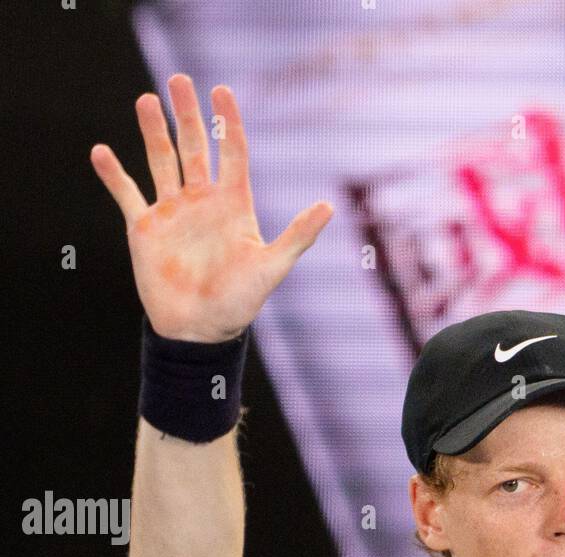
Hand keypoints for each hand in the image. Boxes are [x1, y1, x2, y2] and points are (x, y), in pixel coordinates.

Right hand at [90, 73, 332, 341]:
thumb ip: (297, 236)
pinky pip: (127, 193)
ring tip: (145, 99)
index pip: (231, 152)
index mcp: (232, 205)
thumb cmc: (238, 303)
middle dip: (186, 114)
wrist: (199, 332)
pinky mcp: (145, 228)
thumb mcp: (271, 268)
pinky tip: (101, 152)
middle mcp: (201, 201)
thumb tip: (329, 206)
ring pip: (160, 160)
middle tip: (180, 81)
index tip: (221, 92)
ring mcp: (172, 212)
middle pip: (193, 147)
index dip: (227, 122)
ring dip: (152, 131)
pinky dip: (113, 174)